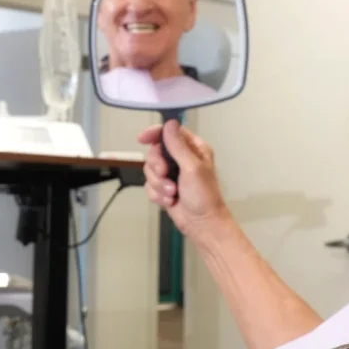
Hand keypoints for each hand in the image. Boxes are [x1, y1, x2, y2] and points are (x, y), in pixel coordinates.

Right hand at [139, 120, 230, 238]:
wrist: (202, 224)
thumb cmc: (205, 197)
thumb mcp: (192, 168)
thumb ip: (178, 146)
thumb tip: (169, 125)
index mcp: (193, 148)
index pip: (170, 132)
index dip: (155, 133)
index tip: (143, 138)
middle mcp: (182, 158)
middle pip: (155, 152)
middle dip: (157, 166)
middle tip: (165, 174)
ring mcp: (172, 173)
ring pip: (150, 170)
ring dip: (158, 184)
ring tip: (172, 192)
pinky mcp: (165, 187)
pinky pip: (149, 185)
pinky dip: (157, 194)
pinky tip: (170, 200)